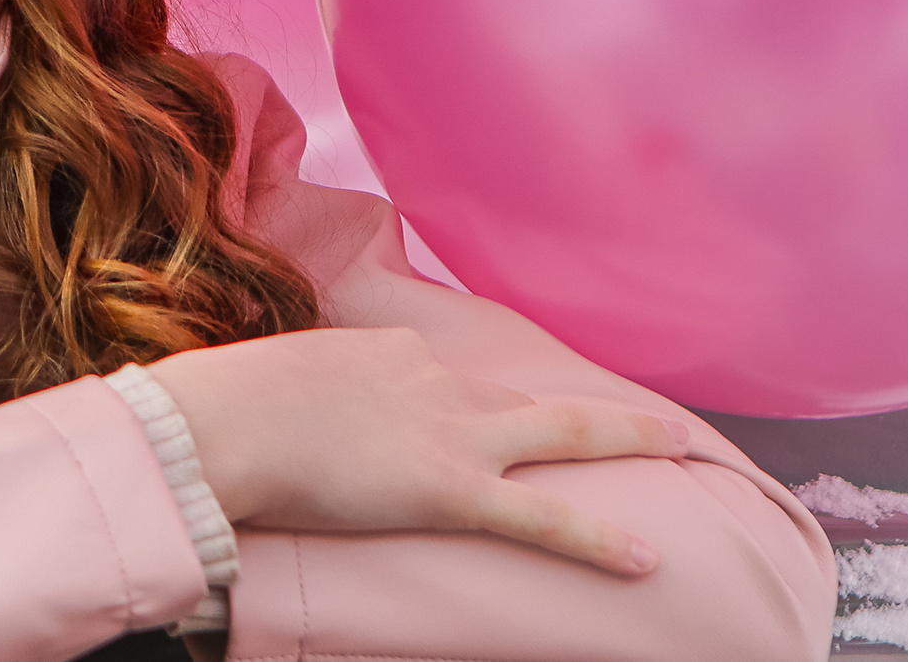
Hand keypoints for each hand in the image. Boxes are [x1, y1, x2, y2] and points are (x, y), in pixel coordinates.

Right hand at [149, 328, 689, 576]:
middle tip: (649, 420)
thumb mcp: (272, 380)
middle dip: (580, 410)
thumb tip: (288, 418)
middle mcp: (432, 378)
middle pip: (518, 396)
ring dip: (623, 438)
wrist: (224, 421)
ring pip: (556, 434)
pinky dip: (597, 537)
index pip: (438, 377)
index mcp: (388, 349)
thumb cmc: (225, 405)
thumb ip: (304, 396)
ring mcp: (448, 431)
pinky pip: (539, 517)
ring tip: (684, 444)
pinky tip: (647, 558)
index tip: (445, 431)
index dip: (453, 408)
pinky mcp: (450, 489)